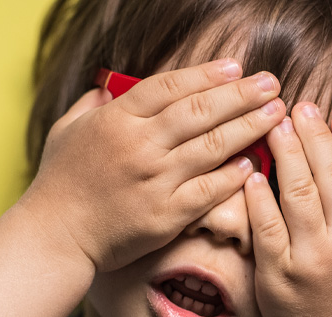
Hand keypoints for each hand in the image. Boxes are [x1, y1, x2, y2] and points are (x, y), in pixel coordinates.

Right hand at [20, 59, 285, 271]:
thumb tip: (111, 86)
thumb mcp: (65, 130)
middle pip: (200, 111)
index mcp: (116, 119)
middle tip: (271, 82)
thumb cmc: (59, 183)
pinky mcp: (166, 215)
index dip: (206, 74)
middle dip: (241, 94)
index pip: (170, 87)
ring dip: (249, 127)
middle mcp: (139, 146)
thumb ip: (91, 104)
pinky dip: (234, 175)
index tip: (236, 66)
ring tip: (276, 113)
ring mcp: (155, 181)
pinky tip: (254, 162)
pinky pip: (210, 190)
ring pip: (213, 147)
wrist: (55, 236)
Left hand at [244, 103, 331, 316]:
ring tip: (277, 125)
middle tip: (301, 107)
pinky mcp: (277, 274)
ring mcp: (310, 258)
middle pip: (331, 177)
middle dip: (316, 136)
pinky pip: (266, 227)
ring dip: (287, 154)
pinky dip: (258, 197)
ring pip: (298, 194)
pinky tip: (251, 172)